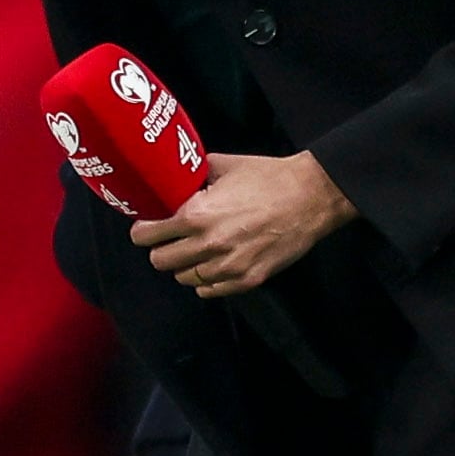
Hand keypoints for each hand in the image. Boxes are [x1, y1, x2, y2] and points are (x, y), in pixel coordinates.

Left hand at [131, 151, 354, 298]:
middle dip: (161, 248)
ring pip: (183, 278)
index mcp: (196, 215)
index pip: (146, 236)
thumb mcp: (222, 165)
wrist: (311, 197)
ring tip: (194, 250)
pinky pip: (209, 290)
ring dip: (184, 264)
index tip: (146, 226)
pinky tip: (212, 263)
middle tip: (169, 238)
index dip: (143, 230)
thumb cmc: (269, 178)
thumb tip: (174, 176)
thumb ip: (193, 174)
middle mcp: (208, 245)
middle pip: (160, 261)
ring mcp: (228, 266)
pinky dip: (206, 280)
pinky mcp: (247, 279)